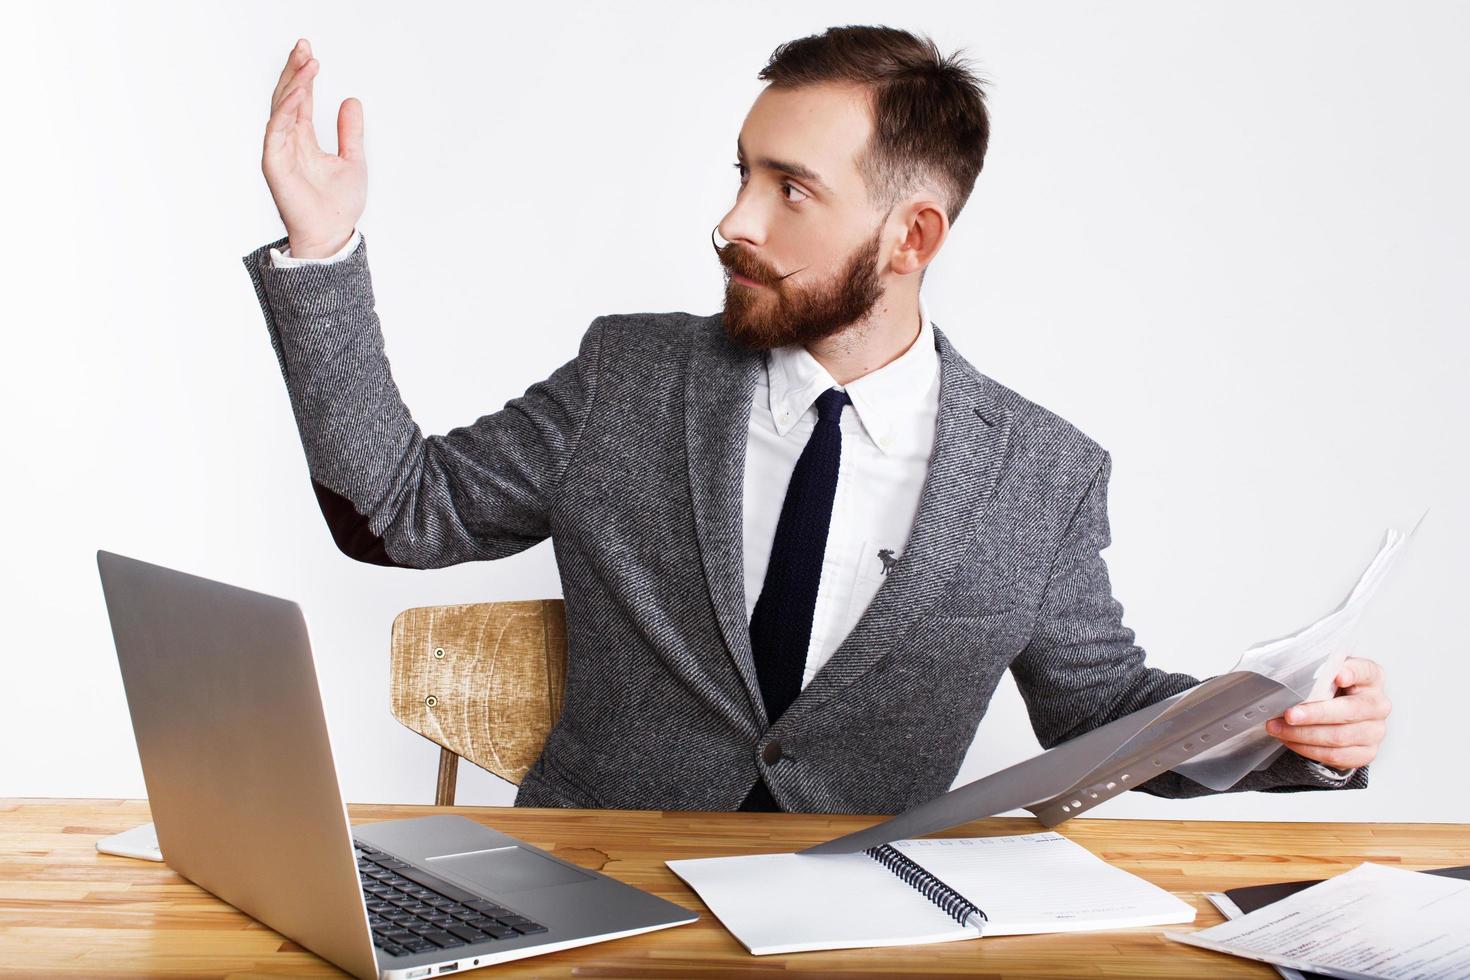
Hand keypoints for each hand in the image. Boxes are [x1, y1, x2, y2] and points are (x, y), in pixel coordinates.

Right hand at [259, 38, 366, 257]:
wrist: (333, 234)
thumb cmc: (339, 205)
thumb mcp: (353, 159)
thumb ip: (350, 131)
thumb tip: (351, 101)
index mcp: (303, 139)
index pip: (300, 99)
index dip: (304, 75)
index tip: (310, 53)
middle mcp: (288, 141)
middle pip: (287, 96)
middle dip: (294, 70)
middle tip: (304, 46)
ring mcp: (279, 150)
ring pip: (281, 107)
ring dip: (293, 83)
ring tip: (306, 62)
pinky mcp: (274, 162)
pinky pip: (276, 129)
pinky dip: (286, 109)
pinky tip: (298, 92)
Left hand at [1266, 657, 1389, 769]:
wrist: (1338, 718)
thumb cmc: (1330, 691)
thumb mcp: (1325, 675)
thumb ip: (1317, 673)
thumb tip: (1289, 676)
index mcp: (1371, 677)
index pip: (1366, 671)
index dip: (1353, 673)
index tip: (1338, 676)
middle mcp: (1377, 704)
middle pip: (1350, 710)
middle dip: (1315, 714)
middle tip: (1289, 715)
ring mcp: (1375, 731)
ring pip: (1339, 736)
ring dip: (1303, 734)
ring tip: (1278, 728)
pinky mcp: (1366, 753)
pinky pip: (1335, 755)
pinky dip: (1308, 749)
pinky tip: (1290, 740)